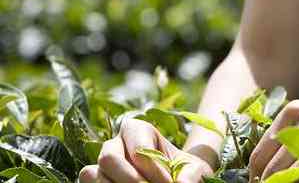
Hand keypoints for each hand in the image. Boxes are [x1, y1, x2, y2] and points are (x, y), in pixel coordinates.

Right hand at [79, 119, 212, 182]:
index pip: (140, 151)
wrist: (178, 179)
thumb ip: (191, 175)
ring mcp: (102, 163)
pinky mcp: (97, 180)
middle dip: (131, 181)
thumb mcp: (195, 169)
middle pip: (109, 158)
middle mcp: (115, 143)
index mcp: (138, 130)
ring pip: (93, 174)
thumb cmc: (186, 170)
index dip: (155, 173)